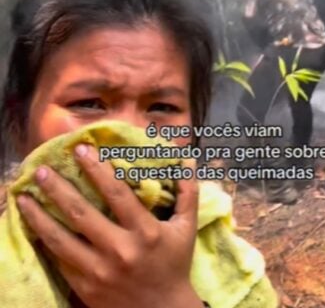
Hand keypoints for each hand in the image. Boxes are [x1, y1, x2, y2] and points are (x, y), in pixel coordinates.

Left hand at [16, 144, 202, 307]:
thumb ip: (188, 193)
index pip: (118, 194)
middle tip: (42, 170)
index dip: (98, 170)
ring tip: (23, 198)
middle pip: (81, 213)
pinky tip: (34, 227)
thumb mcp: (186, 229)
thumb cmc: (174, 265)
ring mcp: (99, 270)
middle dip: (58, 188)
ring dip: (38, 216)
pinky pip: (60, 260)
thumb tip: (188, 159)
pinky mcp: (85, 286)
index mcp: (146, 232)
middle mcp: (120, 249)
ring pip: (60, 238)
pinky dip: (45, 242)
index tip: (82, 150)